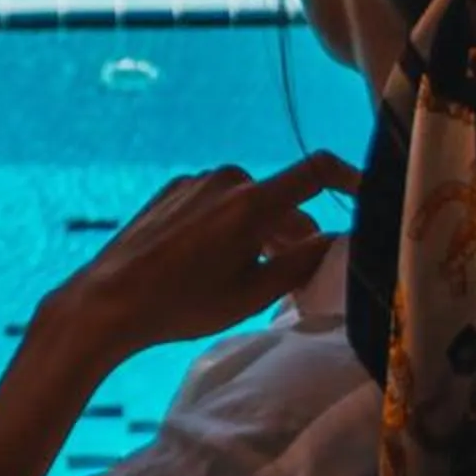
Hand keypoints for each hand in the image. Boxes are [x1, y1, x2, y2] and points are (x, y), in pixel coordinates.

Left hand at [43, 154, 359, 365]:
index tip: (367, 195)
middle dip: (295, 231)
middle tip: (298, 272)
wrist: (107, 300)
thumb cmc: (182, 304)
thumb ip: (300, 264)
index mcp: (251, 202)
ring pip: (247, 203)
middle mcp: (225, 180)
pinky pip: (216, 203)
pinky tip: (211, 263)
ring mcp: (194, 182)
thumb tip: (335, 241)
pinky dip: (229, 226)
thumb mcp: (251, 296)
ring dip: (260, 231)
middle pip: (280, 199)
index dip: (350, 177)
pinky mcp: (171, 191)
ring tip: (250, 275)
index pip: (317, 171)